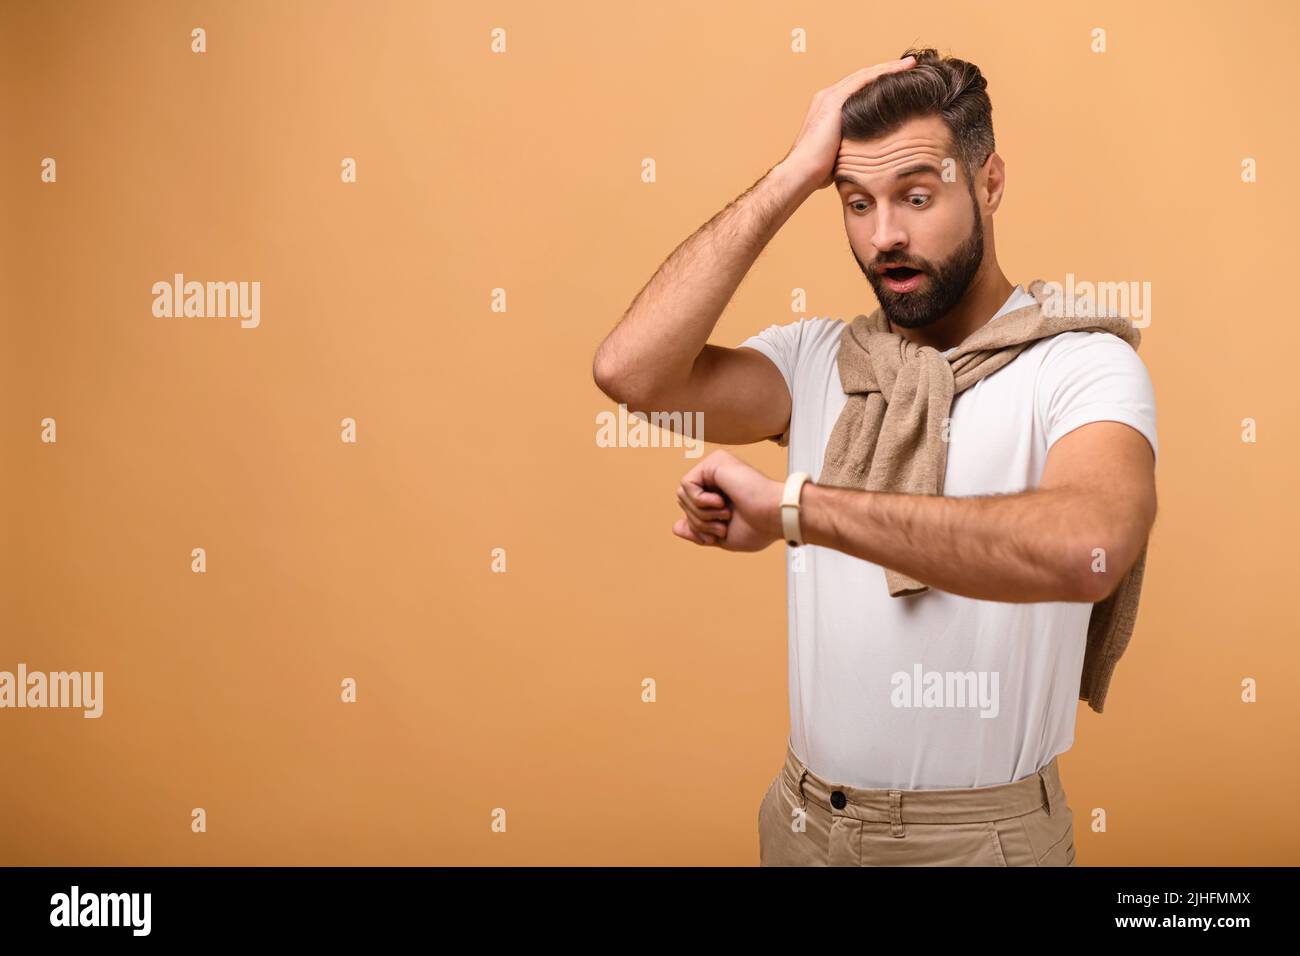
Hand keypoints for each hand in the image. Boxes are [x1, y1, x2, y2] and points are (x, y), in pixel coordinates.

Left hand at [672, 450, 782, 552]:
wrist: (775, 517)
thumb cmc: (758, 528)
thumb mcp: (721, 537)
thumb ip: (698, 531)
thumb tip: (675, 526)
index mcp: (719, 493)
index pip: (690, 511)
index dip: (699, 529)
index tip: (719, 535)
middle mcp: (716, 478)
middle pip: (683, 502)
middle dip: (699, 522)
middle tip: (723, 523)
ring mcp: (715, 467)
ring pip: (682, 495)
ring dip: (702, 513)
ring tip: (725, 514)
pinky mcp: (714, 462)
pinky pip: (686, 485)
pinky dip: (700, 501)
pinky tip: (722, 502)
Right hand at [779, 56, 917, 191]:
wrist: (802, 173)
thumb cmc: (818, 172)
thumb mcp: (841, 152)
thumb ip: (854, 145)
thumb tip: (871, 156)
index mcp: (827, 109)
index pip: (857, 90)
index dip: (878, 84)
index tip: (899, 82)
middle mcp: (827, 96)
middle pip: (862, 78)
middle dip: (886, 71)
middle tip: (910, 66)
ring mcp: (830, 96)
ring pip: (865, 75)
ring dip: (889, 67)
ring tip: (911, 64)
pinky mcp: (834, 100)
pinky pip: (864, 79)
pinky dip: (884, 72)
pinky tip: (901, 69)